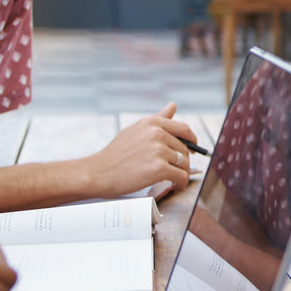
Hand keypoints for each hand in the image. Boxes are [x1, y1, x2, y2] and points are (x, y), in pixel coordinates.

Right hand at [78, 102, 196, 198]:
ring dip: (181, 173)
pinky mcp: (159, 168)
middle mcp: (156, 134)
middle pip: (185, 149)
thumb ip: (158, 119)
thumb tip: (173, 105)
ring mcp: (158, 151)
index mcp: (152, 123)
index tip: (192, 149)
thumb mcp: (135, 130)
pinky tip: (175, 185)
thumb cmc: (115, 154)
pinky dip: (181, 183)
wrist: (97, 173)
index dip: (192, 140)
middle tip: (174, 169)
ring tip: (173, 179)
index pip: (184, 129)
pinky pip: (181, 176)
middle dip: (182, 161)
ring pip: (184, 163)